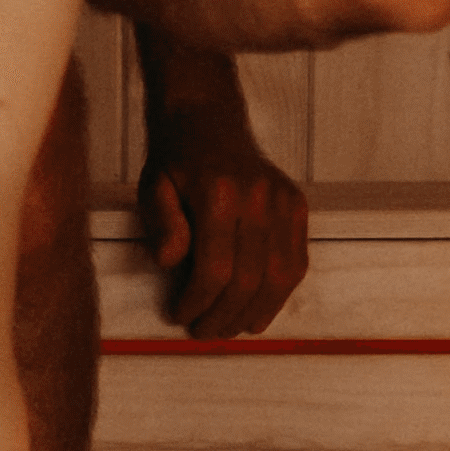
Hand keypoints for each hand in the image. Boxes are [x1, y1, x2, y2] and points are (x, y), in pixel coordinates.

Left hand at [140, 83, 309, 343]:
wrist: (208, 119)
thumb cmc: (175, 159)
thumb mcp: (152, 187)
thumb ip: (161, 224)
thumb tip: (169, 261)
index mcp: (218, 194)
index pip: (215, 269)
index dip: (198, 302)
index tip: (181, 316)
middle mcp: (258, 197)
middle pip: (249, 279)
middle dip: (224, 315)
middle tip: (204, 331)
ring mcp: (283, 200)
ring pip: (279, 276)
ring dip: (254, 312)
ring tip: (231, 327)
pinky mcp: (297, 205)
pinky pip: (297, 261)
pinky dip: (280, 293)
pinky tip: (258, 309)